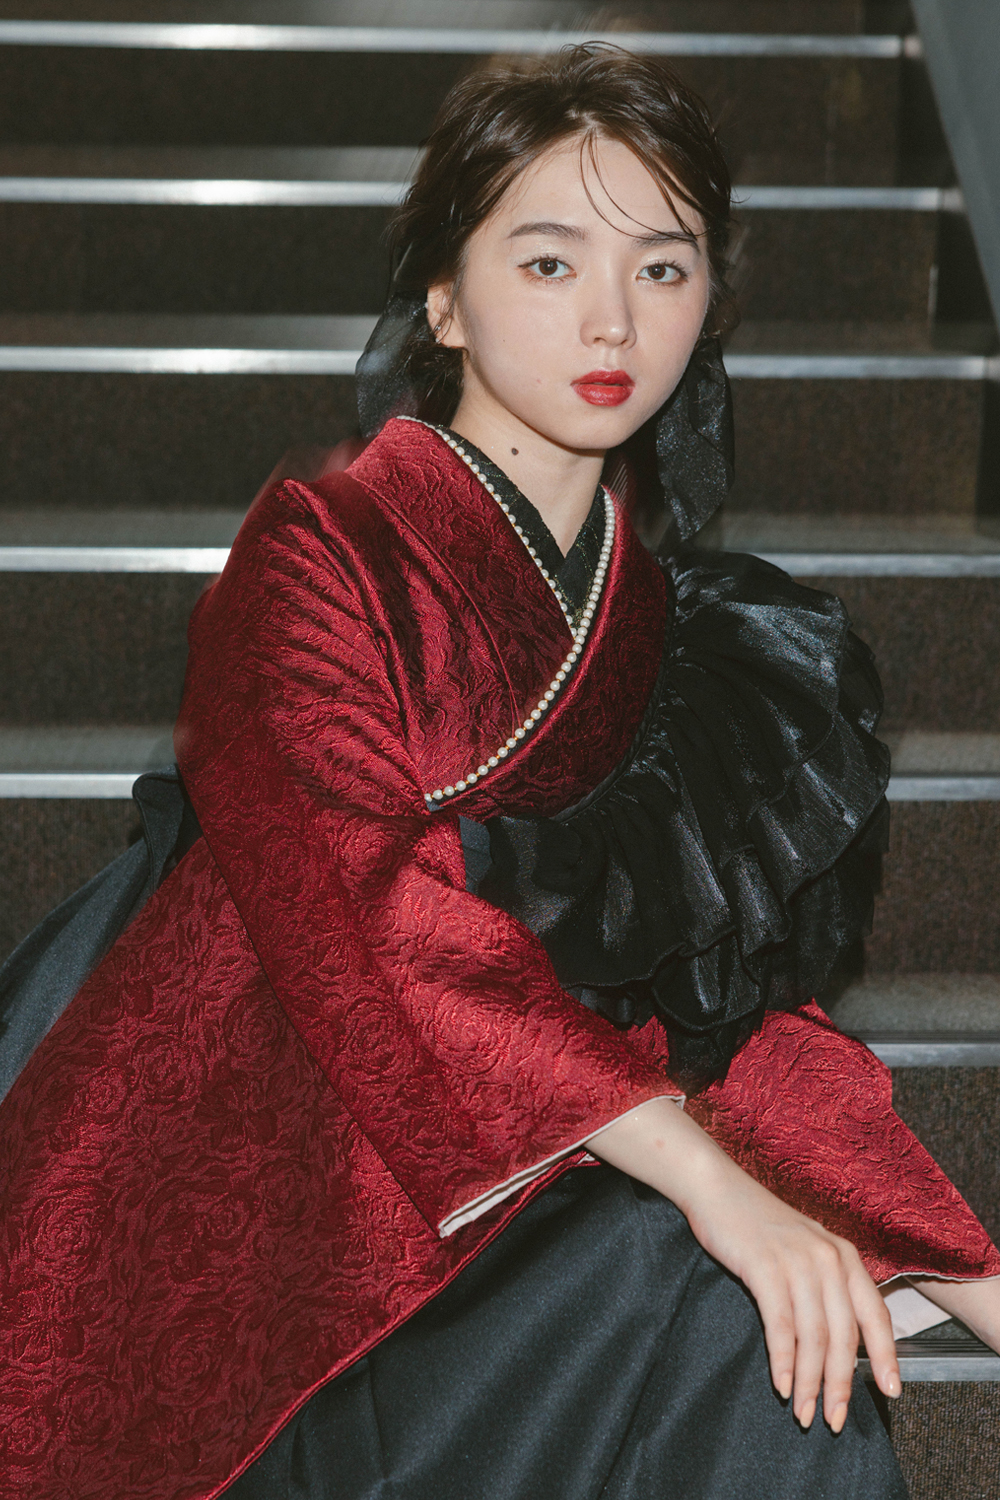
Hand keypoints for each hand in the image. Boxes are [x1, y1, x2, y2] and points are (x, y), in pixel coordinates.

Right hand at [587, 1098, 900, 1428]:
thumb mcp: (804, 1248)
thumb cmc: (758, 1224)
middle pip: (844, 1334)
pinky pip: (780, 1324)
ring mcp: (797, 1260)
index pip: (875, 1314)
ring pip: (813, 1336)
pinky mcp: (765, 1265)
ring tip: (804, 1412)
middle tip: (833, 1420)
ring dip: (810, 1382)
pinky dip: (782, 1360)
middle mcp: (828, 1257)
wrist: (715, 1187)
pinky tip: (781, 1384)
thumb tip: (838, 1342)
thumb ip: (825, 1284)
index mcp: (844, 1254)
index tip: (890, 1392)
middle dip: (840, 1384)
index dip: (885, 1356)